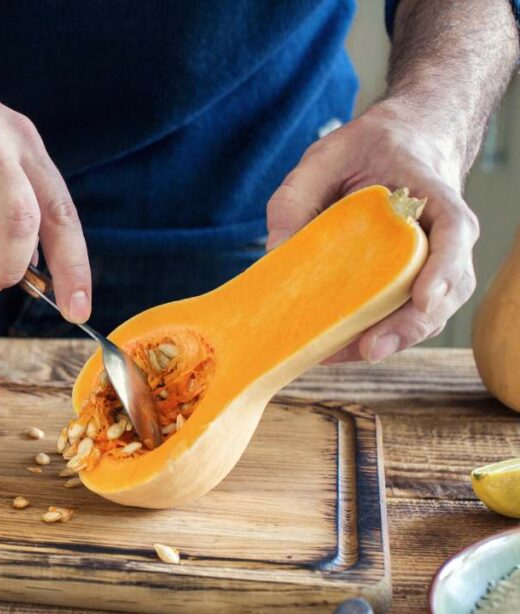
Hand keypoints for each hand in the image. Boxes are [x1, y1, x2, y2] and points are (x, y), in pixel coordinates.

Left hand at [265, 100, 478, 362]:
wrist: (400, 143)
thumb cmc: (366, 148)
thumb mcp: (325, 157)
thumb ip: (297, 196)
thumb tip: (274, 253)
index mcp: (432, 193)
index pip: (454, 231)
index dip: (443, 268)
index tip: (422, 299)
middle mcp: (445, 233)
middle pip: (448, 286)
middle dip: (411, 324)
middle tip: (369, 348)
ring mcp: (434, 261)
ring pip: (431, 310)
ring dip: (392, 338)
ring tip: (342, 355)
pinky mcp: (413, 281)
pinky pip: (406, 314)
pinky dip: (378, 333)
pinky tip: (338, 347)